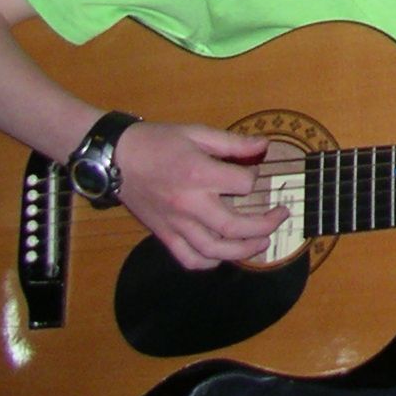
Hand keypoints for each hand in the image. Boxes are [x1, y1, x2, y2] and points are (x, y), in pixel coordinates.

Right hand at [112, 122, 289, 269]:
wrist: (115, 159)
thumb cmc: (157, 142)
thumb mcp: (196, 132)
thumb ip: (232, 143)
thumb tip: (264, 146)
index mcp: (198, 174)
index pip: (243, 184)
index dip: (254, 178)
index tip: (252, 173)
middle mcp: (189, 204)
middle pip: (233, 226)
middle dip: (263, 226)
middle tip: (280, 217)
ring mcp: (175, 224)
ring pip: (213, 250)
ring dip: (243, 251)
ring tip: (262, 243)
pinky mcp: (163, 235)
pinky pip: (188, 258)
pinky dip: (208, 262)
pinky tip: (222, 256)